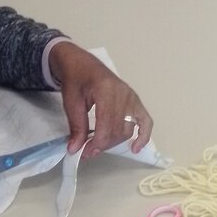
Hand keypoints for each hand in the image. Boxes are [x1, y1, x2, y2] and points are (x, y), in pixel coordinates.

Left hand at [47, 43, 152, 158]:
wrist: (82, 64)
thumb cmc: (76, 79)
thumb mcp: (71, 102)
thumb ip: (76, 126)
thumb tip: (76, 149)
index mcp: (106, 91)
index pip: (107, 126)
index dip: (97, 143)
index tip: (84, 152)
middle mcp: (123, 94)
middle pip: (118, 130)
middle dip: (103, 145)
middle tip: (87, 152)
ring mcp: (131, 97)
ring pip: (128, 129)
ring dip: (114, 142)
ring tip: (99, 146)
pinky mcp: (135, 100)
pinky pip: (145, 121)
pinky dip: (143, 135)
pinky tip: (136, 148)